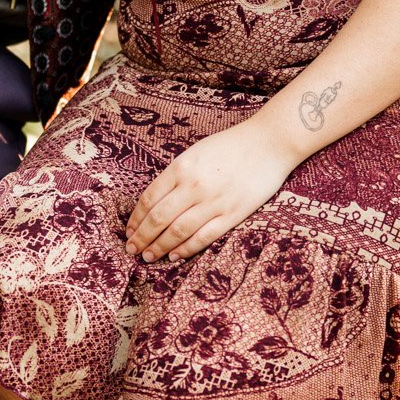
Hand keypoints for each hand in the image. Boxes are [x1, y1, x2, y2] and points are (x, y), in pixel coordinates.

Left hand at [126, 114, 298, 264]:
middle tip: (132, 250)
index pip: (149, 199)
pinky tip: (175, 256)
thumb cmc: (231, 145)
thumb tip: (156, 201)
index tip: (129, 231)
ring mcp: (214, 202)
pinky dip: (186, 249)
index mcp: (181, 167)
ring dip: (160, 247)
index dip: (136, 219)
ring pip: (178, 231)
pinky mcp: (233, 214)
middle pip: (159, 218)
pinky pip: (204, 237)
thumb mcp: (195, 152)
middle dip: (142, 238)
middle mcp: (193, 186)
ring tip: (148, 257)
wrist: (269, 143)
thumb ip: (176, 175)